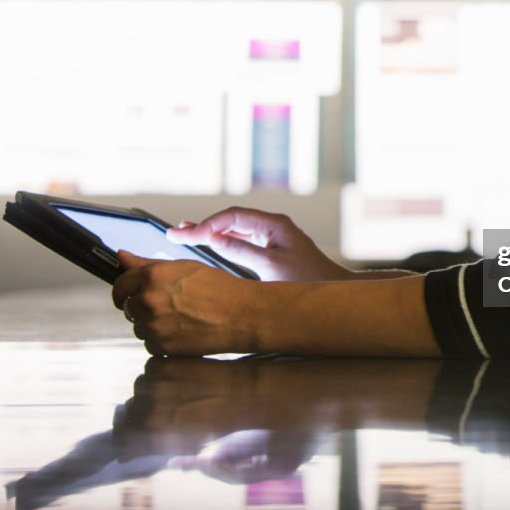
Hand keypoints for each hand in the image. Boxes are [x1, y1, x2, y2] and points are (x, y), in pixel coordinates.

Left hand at [112, 251, 257, 355]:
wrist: (240, 315)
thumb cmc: (219, 289)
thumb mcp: (183, 267)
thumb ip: (146, 263)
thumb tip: (122, 257)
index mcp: (152, 276)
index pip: (119, 285)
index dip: (124, 290)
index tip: (128, 294)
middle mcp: (148, 300)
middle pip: (129, 307)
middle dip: (142, 307)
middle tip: (168, 306)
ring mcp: (153, 325)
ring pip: (139, 327)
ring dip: (152, 324)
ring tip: (179, 318)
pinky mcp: (161, 346)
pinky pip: (150, 344)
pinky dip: (161, 340)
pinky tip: (181, 330)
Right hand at [166, 207, 350, 281]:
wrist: (335, 294)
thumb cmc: (308, 281)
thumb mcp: (270, 268)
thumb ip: (241, 252)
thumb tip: (213, 238)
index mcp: (274, 224)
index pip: (233, 216)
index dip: (208, 224)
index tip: (186, 234)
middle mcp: (272, 226)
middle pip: (231, 220)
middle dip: (204, 225)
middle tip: (175, 232)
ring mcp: (272, 238)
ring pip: (235, 230)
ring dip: (211, 233)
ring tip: (185, 234)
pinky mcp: (271, 250)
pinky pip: (242, 241)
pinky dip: (223, 242)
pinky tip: (209, 244)